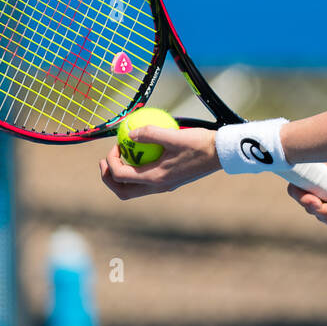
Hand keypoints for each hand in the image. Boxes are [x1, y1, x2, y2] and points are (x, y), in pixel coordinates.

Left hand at [99, 125, 218, 199]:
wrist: (222, 153)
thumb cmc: (200, 143)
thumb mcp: (174, 134)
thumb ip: (150, 133)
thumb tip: (129, 133)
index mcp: (156, 178)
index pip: (121, 175)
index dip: (110, 162)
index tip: (115, 145)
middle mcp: (158, 186)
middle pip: (123, 192)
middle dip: (108, 179)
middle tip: (104, 161)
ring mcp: (164, 186)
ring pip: (133, 190)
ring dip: (121, 178)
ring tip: (119, 158)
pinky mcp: (170, 181)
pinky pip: (145, 182)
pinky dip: (135, 173)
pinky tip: (140, 155)